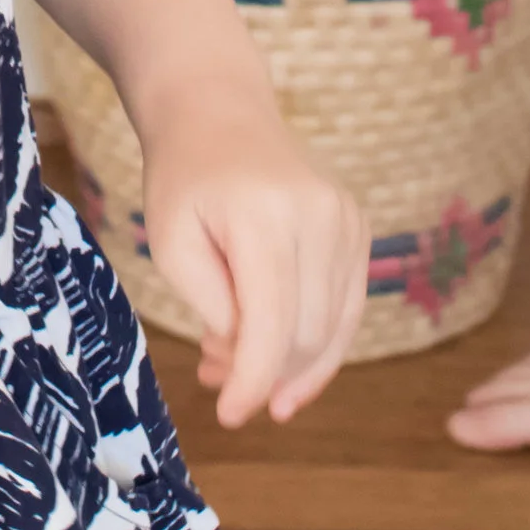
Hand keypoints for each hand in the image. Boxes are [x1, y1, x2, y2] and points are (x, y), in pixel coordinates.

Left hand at [140, 94, 366, 427]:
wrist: (218, 112)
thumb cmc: (184, 178)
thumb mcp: (171, 241)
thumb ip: (212, 304)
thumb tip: (251, 361)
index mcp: (264, 214)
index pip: (271, 323)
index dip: (252, 381)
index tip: (229, 418)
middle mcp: (319, 214)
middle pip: (306, 334)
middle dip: (264, 372)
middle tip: (216, 374)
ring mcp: (346, 219)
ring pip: (332, 330)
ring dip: (289, 364)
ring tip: (235, 361)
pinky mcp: (358, 227)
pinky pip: (347, 308)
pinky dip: (317, 343)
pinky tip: (281, 361)